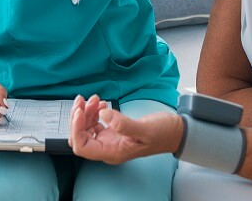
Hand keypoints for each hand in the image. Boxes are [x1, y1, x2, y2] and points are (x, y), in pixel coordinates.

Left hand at [68, 94, 183, 163]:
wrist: (175, 132)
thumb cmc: (163, 134)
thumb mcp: (145, 130)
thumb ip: (123, 124)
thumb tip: (103, 114)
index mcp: (112, 152)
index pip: (82, 147)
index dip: (75, 129)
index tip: (79, 111)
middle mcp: (107, 148)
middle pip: (80, 136)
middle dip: (78, 117)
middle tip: (84, 99)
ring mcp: (110, 139)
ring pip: (86, 128)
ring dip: (86, 112)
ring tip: (95, 98)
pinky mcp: (114, 131)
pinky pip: (96, 123)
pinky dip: (94, 111)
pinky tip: (101, 103)